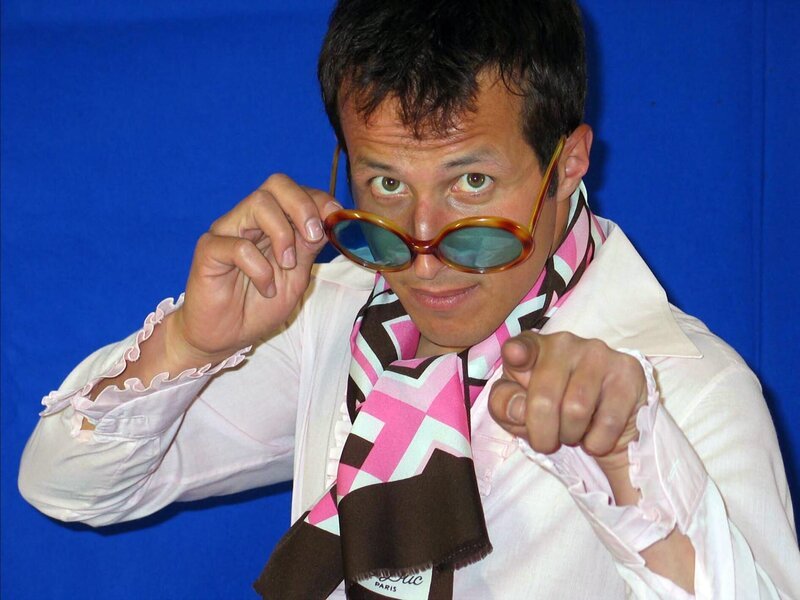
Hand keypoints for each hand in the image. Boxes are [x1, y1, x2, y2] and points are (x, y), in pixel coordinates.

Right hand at [167, 173, 340, 368]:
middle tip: (313, 236)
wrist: (226, 337)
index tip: (335, 220)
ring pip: (258, 203)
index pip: (295, 191)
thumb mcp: (295, 277)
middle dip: (302, 206)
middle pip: (276, 184)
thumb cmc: (258, 306)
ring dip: (283, 234)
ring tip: (287, 265)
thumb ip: (307, 248)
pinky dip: (259, 268)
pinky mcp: (209, 250)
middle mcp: (248, 220)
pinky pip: (238, 246)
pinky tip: (264, 288)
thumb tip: (328, 221)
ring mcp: (227, 232)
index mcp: (271, 222)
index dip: (318, 199)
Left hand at [488, 331, 647, 473]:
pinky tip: (597, 433)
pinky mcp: (627, 371)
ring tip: (573, 432)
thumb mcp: (517, 412)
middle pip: (544, 399)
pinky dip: (598, 442)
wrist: (601, 425)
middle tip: (547, 441)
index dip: (517, 353)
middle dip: (542, 434)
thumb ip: (505, 406)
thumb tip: (518, 408)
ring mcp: (597, 353)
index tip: (515, 356)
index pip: (519, 348)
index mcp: (531, 348)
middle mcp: (563, 342)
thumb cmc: (550, 412)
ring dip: (571, 436)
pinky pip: (608, 421)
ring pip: (576, 410)